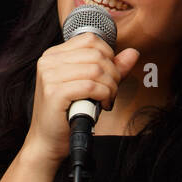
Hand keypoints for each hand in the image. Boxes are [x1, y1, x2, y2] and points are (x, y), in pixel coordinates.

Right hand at [27, 32, 139, 164]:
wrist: (48, 141)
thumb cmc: (68, 114)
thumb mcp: (91, 87)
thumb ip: (111, 69)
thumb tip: (133, 52)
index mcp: (54, 55)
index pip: (90, 40)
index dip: (109, 56)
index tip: (110, 76)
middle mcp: (49, 61)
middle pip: (96, 54)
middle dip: (113, 74)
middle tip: (112, 91)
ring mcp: (49, 76)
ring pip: (96, 70)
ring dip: (110, 86)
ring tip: (108, 99)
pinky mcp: (54, 93)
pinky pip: (91, 86)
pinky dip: (104, 95)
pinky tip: (103, 105)